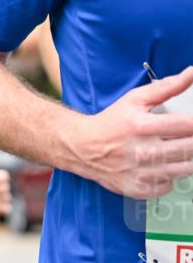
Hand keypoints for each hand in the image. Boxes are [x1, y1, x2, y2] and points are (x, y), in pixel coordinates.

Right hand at [66, 67, 192, 198]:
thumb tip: (191, 73)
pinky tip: (160, 167)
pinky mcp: (137, 188)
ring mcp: (139, 173)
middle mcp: (142, 152)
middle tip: (184, 137)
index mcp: (141, 126)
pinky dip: (170, 176)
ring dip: (185, 159)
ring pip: (185, 169)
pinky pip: (169, 185)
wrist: (81, 148)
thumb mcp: (134, 100)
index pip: (187, 126)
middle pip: (190, 149)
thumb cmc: (110, 122)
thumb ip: (165, 88)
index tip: (192, 124)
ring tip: (175, 150)